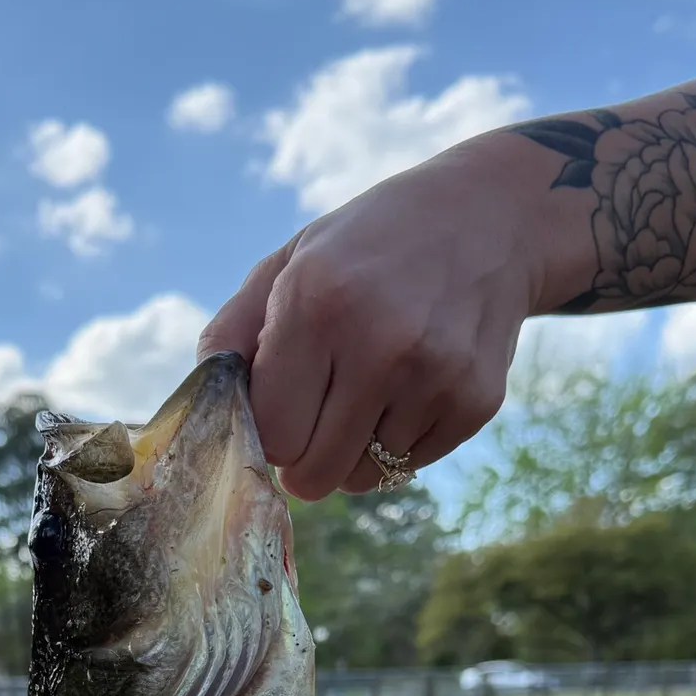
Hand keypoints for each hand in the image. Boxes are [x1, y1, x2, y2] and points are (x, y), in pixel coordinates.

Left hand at [198, 133, 551, 499]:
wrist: (490, 218)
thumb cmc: (367, 246)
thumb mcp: (289, 262)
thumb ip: (231, 333)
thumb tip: (204, 407)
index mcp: (317, 304)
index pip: (272, 433)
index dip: (267, 433)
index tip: (277, 412)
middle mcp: (380, 344)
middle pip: (314, 471)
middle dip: (303, 459)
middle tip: (314, 419)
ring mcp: (436, 376)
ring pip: (364, 477)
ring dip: (353, 451)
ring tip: (367, 391)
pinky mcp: (476, 401)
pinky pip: (411, 466)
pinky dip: (399, 443)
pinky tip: (409, 388)